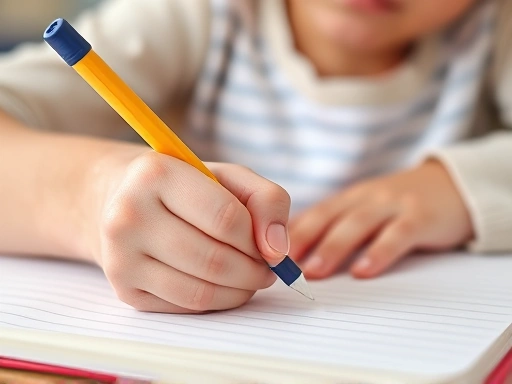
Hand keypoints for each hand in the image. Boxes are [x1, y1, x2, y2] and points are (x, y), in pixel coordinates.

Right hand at [86, 146, 290, 312]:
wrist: (122, 201)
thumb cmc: (185, 186)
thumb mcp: (230, 176)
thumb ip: (268, 200)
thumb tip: (277, 250)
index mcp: (155, 174)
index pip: (226, 218)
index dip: (258, 238)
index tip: (268, 244)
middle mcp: (128, 215)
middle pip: (215, 260)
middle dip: (254, 270)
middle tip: (266, 267)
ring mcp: (120, 257)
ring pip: (201, 291)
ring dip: (240, 290)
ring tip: (250, 276)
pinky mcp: (124, 289)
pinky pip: (186, 306)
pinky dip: (217, 301)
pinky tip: (223, 285)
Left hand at [289, 160, 472, 278]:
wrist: (450, 186)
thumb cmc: (397, 206)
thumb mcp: (362, 210)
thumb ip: (333, 226)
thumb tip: (291, 248)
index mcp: (346, 200)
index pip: (310, 215)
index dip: (285, 234)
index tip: (261, 254)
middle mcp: (363, 199)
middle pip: (326, 218)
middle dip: (300, 240)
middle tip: (277, 264)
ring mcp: (391, 205)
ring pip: (356, 225)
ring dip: (332, 247)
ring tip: (313, 271)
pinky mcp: (419, 217)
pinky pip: (397, 235)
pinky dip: (379, 252)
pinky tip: (364, 271)